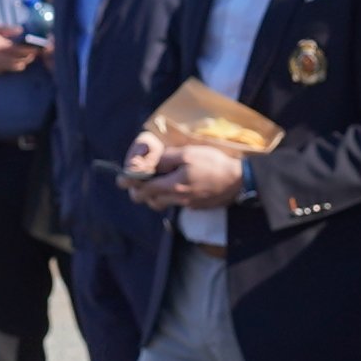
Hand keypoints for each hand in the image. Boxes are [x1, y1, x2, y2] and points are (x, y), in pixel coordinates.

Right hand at [0, 28, 47, 74]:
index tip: (36, 47)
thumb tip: (21, 30)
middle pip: (20, 61)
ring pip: (16, 67)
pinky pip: (10, 70)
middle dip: (29, 57)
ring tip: (27, 56)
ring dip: (23, 62)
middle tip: (35, 53)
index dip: (30, 50)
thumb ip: (8, 29)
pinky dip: (15, 65)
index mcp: (0, 46)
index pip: (19, 50)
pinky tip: (17, 60)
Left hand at [128, 139, 248, 210]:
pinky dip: (172, 196)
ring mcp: (188, 204)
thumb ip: (166, 159)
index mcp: (174, 186)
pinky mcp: (197, 206)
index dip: (132, 185)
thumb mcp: (187, 154)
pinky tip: (178, 185)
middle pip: (152, 200)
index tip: (122, 181)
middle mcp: (178, 199)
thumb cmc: (213, 163)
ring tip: (158, 183)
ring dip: (156, 195)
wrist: (238, 180)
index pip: (145, 189)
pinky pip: (178, 203)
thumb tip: (151, 163)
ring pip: (164, 203)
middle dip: (142, 193)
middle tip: (139, 183)